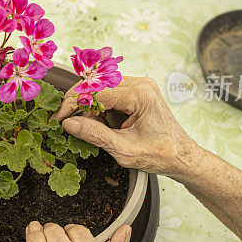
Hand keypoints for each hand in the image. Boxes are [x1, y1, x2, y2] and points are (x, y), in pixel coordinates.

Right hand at [52, 76, 199, 179]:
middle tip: (65, 122)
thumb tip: (69, 123)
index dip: (73, 104)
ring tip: (86, 127)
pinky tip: (98, 123)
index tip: (59, 118)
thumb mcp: (123, 150)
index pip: (96, 91)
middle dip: (78, 103)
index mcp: (140, 95)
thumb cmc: (160, 155)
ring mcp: (139, 86)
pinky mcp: (137, 92)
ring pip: (100, 87)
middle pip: (96, 84)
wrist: (182, 156)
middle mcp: (141, 84)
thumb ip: (95, 135)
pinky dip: (98, 107)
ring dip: (88, 106)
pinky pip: (108, 93)